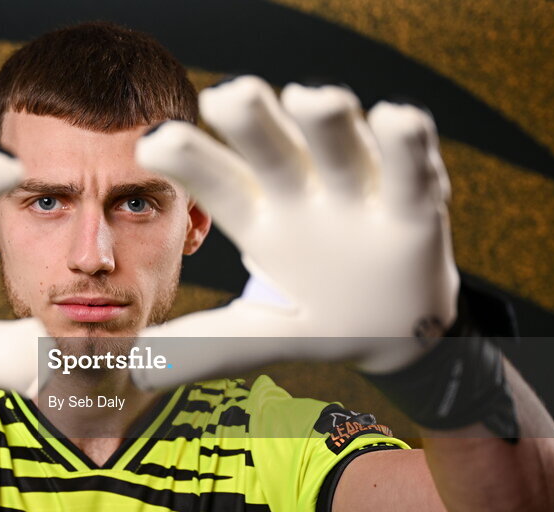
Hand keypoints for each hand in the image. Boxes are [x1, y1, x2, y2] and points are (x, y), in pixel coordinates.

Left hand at [133, 77, 458, 388]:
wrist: (398, 327)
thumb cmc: (317, 310)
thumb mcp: (261, 334)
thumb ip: (207, 347)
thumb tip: (138, 374)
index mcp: (261, 218)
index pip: (220, 186)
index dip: (189, 163)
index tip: (150, 143)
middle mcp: (305, 193)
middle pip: (274, 152)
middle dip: (252, 124)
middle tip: (224, 96)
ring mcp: (359, 194)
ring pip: (341, 148)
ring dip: (327, 123)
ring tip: (311, 97)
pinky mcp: (416, 207)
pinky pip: (411, 172)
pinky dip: (405, 146)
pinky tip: (397, 119)